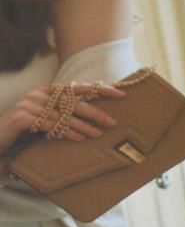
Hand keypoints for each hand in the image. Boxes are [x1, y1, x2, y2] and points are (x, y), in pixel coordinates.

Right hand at [0, 82, 125, 156]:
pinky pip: (49, 125)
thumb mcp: (48, 118)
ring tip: (98, 135)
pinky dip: (66, 132)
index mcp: (47, 91)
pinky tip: (79, 139)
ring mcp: (29, 104)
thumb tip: (98, 117)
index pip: (78, 87)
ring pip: (63, 115)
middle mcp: (39, 94)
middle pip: (73, 102)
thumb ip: (66, 113)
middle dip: (95, 112)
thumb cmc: (27, 129)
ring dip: (83, 126)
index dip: (100, 89)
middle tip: (112, 123)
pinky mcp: (22, 118)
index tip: (121, 94)